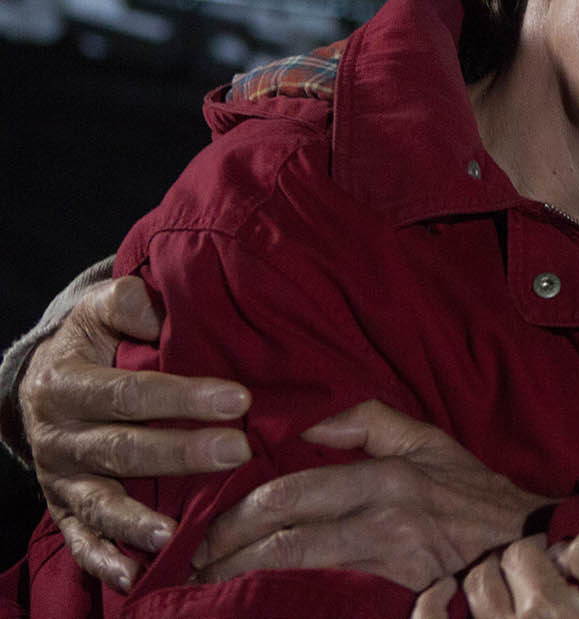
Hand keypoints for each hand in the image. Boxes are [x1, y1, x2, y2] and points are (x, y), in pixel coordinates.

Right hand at [20, 274, 250, 590]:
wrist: (42, 380)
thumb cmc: (94, 341)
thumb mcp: (101, 310)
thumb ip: (129, 304)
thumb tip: (163, 313)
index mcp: (66, 384)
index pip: (130, 393)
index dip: (182, 396)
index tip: (237, 398)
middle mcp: (59, 436)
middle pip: (123, 448)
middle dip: (181, 453)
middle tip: (238, 450)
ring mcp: (60, 479)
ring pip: (101, 503)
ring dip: (139, 520)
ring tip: (177, 532)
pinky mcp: (64, 509)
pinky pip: (81, 540)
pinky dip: (104, 561)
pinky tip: (135, 574)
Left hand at [192, 399, 553, 590]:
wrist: (528, 545)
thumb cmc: (475, 495)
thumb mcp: (432, 444)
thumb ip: (372, 422)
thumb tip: (310, 421)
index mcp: (386, 475)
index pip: (290, 493)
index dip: (236, 515)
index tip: (206, 529)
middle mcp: (383, 517)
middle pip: (282, 535)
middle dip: (226, 552)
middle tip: (194, 564)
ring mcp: (389, 562)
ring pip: (294, 572)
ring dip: (242, 583)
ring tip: (210, 588)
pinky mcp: (394, 594)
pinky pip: (325, 600)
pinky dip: (284, 603)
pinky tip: (256, 607)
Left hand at [410, 533, 578, 618]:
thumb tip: (558, 548)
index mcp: (551, 608)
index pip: (520, 554)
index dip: (535, 553)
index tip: (551, 567)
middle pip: (484, 575)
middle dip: (504, 568)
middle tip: (526, 580)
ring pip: (459, 602)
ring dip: (471, 588)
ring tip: (488, 585)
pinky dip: (428, 610)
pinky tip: (441, 597)